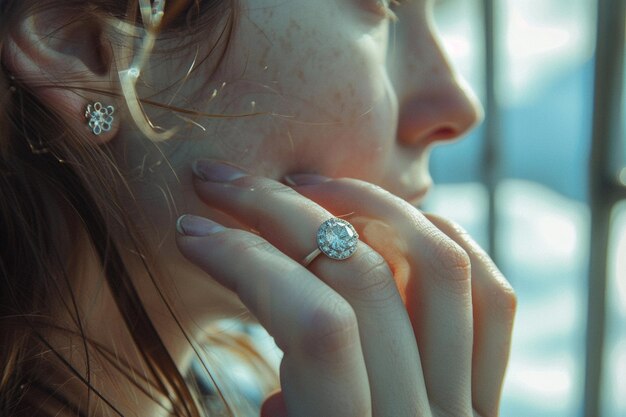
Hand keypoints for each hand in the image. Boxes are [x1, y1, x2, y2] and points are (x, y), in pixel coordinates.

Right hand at [175, 160, 515, 416]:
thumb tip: (286, 394)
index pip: (313, 324)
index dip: (243, 261)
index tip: (190, 229)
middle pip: (364, 276)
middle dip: (284, 214)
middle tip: (228, 184)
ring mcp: (468, 405)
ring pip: (437, 265)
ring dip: (366, 205)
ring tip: (307, 185)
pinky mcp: (487, 394)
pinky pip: (488, 295)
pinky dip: (441, 238)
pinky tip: (390, 217)